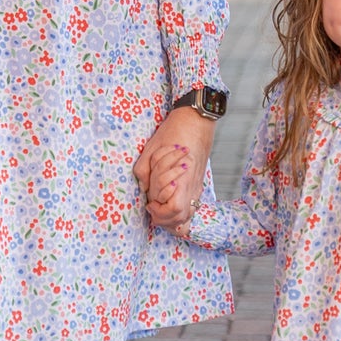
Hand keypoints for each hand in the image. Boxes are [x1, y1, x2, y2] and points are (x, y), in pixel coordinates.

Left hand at [133, 107, 212, 232]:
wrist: (196, 120)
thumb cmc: (174, 132)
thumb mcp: (151, 149)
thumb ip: (144, 172)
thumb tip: (143, 189)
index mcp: (182, 178)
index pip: (174, 209)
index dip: (160, 212)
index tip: (149, 203)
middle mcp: (192, 186)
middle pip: (182, 218)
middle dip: (164, 220)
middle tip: (152, 208)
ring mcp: (197, 186)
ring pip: (188, 215)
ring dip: (172, 218)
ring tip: (159, 209)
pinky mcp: (197, 183)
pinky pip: (190, 206)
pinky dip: (179, 211)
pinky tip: (168, 205)